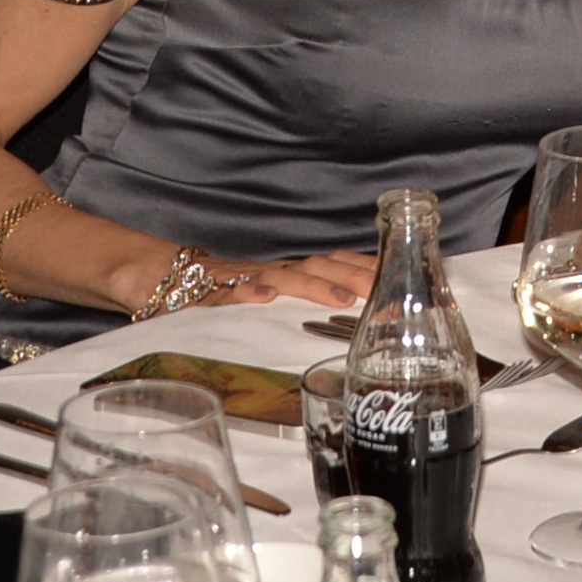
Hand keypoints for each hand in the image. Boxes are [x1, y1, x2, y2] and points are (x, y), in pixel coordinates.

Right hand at [194, 250, 374, 309]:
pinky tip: (265, 297)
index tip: (399, 277)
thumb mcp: (284, 295)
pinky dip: (250, 292)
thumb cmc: (244, 292)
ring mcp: (253, 280)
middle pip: (324, 266)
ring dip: (316, 285)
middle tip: (382, 291)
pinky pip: (234, 291)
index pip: (341, 262)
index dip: (370, 267)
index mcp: (300, 272)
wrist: (182, 279)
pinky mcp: (220, 294)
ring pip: (288, 277)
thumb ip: (316, 301)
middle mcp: (283, 271)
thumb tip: (365, 319)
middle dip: (356, 277)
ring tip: (342, 299)